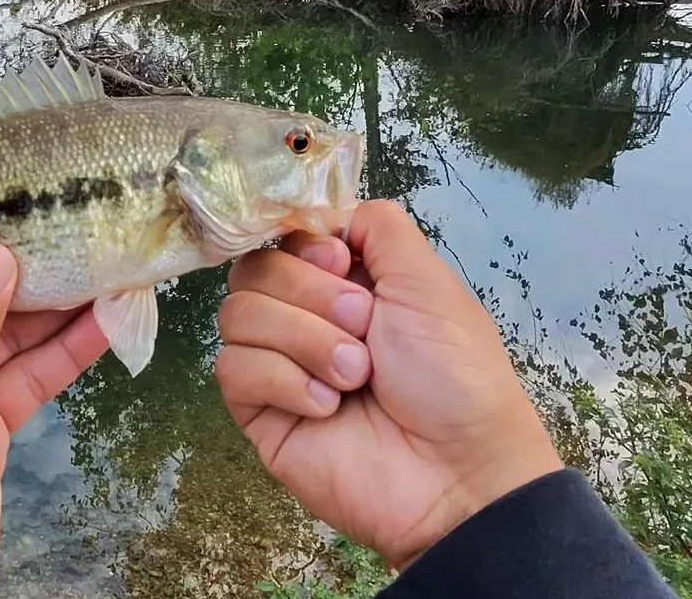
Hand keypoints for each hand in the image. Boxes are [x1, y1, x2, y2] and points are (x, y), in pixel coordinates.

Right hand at [216, 199, 561, 571]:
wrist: (458, 476)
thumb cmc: (455, 376)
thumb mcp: (428, 281)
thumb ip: (380, 225)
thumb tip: (331, 214)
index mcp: (344, 281)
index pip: (283, 233)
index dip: (303, 241)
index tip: (342, 261)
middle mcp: (305, 316)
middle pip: (253, 268)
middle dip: (310, 295)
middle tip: (363, 330)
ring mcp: (280, 364)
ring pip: (237, 314)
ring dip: (303, 341)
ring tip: (353, 377)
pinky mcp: (261, 413)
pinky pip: (233, 370)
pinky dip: (283, 381)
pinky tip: (327, 407)